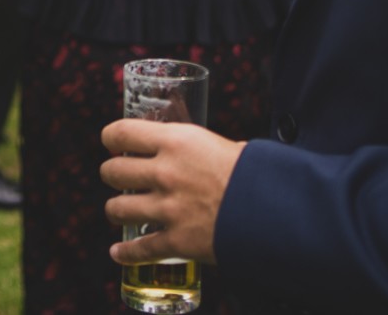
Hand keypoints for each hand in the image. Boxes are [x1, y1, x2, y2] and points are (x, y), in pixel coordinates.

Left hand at [100, 120, 244, 265]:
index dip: (111, 138)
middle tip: (119, 178)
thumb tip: (193, 150)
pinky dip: (126, 253)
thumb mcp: (220, 145)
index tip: (111, 142)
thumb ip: (195, 149)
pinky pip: (140, 249)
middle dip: (112, 175)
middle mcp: (165, 172)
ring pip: (118, 210)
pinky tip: (119, 252)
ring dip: (116, 211)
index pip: (121, 133)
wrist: (276, 211)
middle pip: (112, 171)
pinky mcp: (178, 241)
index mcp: (175, 141)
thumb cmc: (254, 173)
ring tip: (121, 211)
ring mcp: (169, 209)